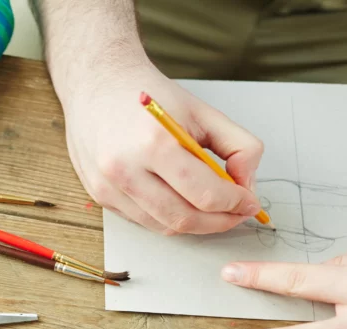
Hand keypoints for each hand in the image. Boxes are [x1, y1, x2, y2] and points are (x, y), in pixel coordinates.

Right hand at [63, 64, 263, 234]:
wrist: (97, 83)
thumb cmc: (149, 96)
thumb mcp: (203, 111)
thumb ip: (238, 146)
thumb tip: (247, 186)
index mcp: (155, 143)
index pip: (205, 194)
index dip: (234, 204)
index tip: (249, 203)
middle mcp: (125, 169)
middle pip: (183, 218)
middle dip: (219, 222)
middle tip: (236, 213)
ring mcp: (108, 186)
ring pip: (162, 227)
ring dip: (194, 224)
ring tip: (212, 210)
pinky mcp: (99, 195)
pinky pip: (142, 220)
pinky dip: (167, 217)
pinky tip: (179, 200)